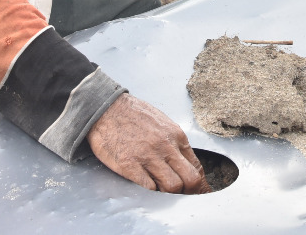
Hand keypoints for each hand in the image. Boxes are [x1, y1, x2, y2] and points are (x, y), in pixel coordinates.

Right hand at [87, 94, 209, 193]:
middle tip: (183, 197)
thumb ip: (176, 142)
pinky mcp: (129, 165)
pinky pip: (149, 187)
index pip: (196, 167)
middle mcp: (165, 146)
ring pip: (172, 187)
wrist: (106, 108)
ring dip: (169, 194)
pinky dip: (151, 192)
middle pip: (190, 180)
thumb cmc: (134, 114)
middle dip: (189, 192)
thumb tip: (187, 163)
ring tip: (164, 193)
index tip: (198, 191)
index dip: (199, 184)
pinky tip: (148, 188)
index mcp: (176, 135)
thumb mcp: (163, 123)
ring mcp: (148, 157)